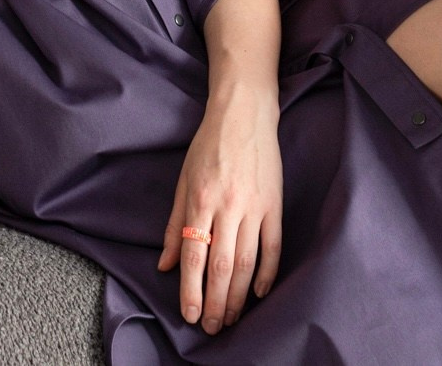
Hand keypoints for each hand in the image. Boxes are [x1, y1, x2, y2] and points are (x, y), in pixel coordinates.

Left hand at [156, 90, 282, 334]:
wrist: (243, 114)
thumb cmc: (209, 145)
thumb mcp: (184, 179)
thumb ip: (175, 224)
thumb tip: (166, 265)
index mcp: (201, 199)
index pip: (194, 256)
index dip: (191, 291)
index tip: (189, 315)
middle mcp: (228, 206)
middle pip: (222, 266)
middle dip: (215, 302)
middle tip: (211, 327)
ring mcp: (255, 206)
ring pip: (247, 262)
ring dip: (238, 296)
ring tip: (231, 318)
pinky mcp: (275, 205)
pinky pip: (273, 246)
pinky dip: (268, 273)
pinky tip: (259, 293)